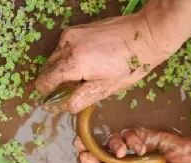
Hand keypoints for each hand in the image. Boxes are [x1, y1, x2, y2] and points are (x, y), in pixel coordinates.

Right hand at [36, 12, 175, 113]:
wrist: (145, 36)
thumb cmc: (129, 66)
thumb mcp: (106, 88)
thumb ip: (81, 98)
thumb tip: (62, 106)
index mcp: (73, 62)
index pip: (45, 82)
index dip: (49, 94)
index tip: (59, 100)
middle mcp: (67, 44)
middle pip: (47, 69)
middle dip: (56, 82)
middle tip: (76, 89)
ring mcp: (71, 34)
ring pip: (54, 58)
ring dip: (62, 69)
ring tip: (83, 76)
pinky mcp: (77, 28)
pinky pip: (63, 47)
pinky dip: (68, 58)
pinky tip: (86, 62)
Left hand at [74, 128, 190, 162]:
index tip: (82, 159)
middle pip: (103, 152)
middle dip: (91, 148)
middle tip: (80, 145)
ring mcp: (138, 148)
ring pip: (115, 140)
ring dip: (113, 144)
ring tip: (122, 152)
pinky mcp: (149, 135)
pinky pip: (132, 133)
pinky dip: (133, 138)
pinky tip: (142, 148)